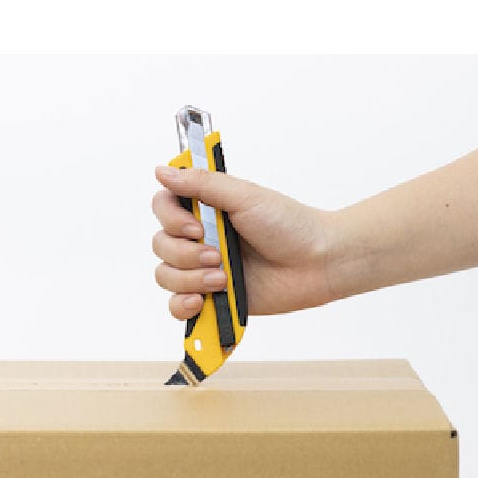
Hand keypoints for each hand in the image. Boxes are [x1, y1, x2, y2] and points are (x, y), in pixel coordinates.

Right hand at [152, 165, 335, 319]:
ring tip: (222, 279)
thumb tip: (162, 170)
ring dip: (189, 279)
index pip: (163, 207)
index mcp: (206, 209)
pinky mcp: (212, 298)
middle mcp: (201, 238)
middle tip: (216, 256)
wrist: (317, 263)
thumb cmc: (290, 225)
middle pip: (161, 245)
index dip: (171, 220)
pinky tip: (202, 302)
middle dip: (185, 254)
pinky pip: (177, 306)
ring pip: (166, 276)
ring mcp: (204, 269)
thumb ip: (202, 184)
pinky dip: (183, 305)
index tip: (196, 227)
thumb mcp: (245, 196)